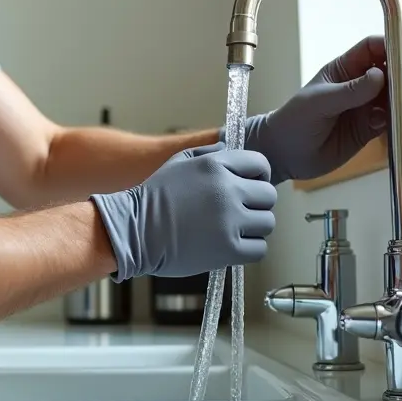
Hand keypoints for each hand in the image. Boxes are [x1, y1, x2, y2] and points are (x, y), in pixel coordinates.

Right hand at [90, 144, 276, 281]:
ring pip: (266, 223)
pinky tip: (229, 246)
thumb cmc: (154, 197)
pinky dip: (248, 249)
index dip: (258, 177)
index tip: (250, 188)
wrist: (134, 232)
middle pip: (268, 196)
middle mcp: (227, 190)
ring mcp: (229, 220)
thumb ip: (210, 154)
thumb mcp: (179, 163)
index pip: (260, 164)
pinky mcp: (229, 250)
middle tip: (239, 212)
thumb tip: (232, 150)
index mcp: (216, 165)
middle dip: (256, 204)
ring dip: (252, 228)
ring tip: (231, 230)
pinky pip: (259, 249)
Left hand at [243, 35, 401, 182]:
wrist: (285, 154)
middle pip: (396, 69)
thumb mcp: (318, 102)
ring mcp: (369, 107)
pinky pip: (397, 120)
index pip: (375, 48)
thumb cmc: (294, 120)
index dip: (396, 44)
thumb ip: (349, 91)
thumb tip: (379, 75)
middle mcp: (362, 85)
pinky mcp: (373, 129)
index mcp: (346, 69)